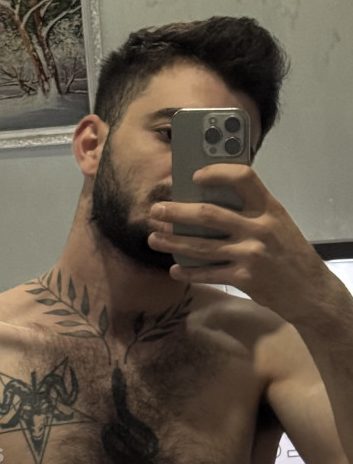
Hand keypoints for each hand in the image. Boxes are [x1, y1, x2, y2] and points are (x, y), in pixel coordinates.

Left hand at [147, 163, 332, 324]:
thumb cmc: (290, 253)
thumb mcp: (278, 223)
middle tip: (156, 211)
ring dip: (173, 242)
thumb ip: (251, 212)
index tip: (194, 176)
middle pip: (208, 214)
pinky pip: (208, 273)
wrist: (310, 290)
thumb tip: (208, 204)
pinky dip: (188, 272)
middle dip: (176, 212)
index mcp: (268, 207)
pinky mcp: (244, 277)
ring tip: (154, 238)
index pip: (243, 177)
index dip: (216, 173)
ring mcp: (250, 253)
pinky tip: (175, 269)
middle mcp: (259, 227)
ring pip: (201, 246)